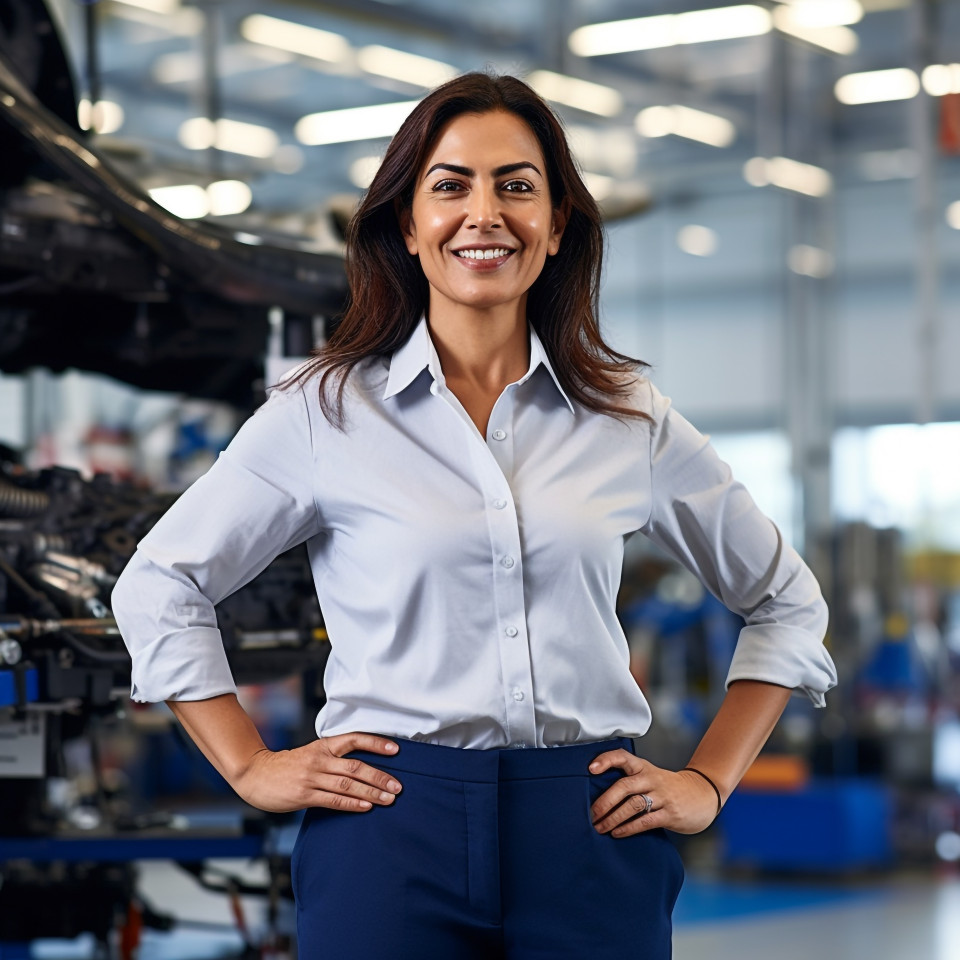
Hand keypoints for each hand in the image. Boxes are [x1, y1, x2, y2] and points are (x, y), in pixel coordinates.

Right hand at [232, 732, 402, 813]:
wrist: (255, 774)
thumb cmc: (287, 766)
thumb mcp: (311, 753)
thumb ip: (333, 758)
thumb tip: (363, 767)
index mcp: (323, 745)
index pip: (354, 739)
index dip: (376, 743)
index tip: (395, 750)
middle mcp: (320, 759)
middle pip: (356, 766)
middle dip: (380, 777)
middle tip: (398, 786)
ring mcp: (312, 777)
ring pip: (348, 784)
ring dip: (371, 793)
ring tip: (389, 799)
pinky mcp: (304, 795)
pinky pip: (333, 800)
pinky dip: (351, 804)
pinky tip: (366, 808)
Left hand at [588, 749, 719, 837]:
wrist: (702, 794)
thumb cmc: (668, 787)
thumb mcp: (650, 776)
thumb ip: (630, 781)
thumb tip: (597, 795)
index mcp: (643, 767)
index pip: (622, 757)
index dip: (606, 760)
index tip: (590, 769)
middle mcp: (651, 778)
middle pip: (624, 786)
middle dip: (605, 801)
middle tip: (591, 814)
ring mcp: (662, 796)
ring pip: (633, 805)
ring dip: (613, 817)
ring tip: (600, 827)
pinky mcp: (670, 814)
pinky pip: (646, 821)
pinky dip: (629, 828)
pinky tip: (617, 833)